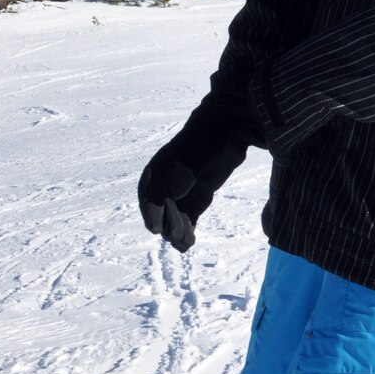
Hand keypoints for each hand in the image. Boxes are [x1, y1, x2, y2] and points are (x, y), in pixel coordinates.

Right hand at [138, 100, 256, 250]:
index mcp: (156, 171)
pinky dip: (188, 230)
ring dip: (178, 231)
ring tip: (185, 242)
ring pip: (174, 218)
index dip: (151, 214)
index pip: (148, 198)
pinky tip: (188, 243)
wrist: (227, 130)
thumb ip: (172, 186)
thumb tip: (161, 214)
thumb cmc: (203, 143)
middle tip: (179, 234)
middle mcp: (166, 183)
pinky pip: (188, 219)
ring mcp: (182, 192)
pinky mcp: (197, 200)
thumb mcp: (185, 163)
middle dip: (168, 224)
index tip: (157, 229)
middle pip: (161, 211)